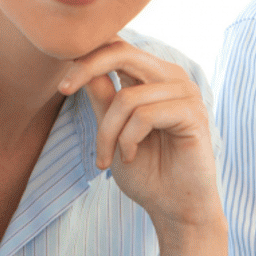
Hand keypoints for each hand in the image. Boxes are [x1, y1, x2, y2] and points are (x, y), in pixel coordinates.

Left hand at [59, 39, 223, 235]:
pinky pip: (145, 116)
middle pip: (122, 52)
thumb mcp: (112, 131)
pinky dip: (128, 140)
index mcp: (153, 76)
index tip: (61, 82)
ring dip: (108, 132)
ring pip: (127, 97)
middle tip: (63, 90)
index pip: (117, 47)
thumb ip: (103, 98)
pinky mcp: (194, 113)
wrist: (175, 208)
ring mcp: (186, 93)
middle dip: (86, 68)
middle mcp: (172, 77)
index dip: (86, 55)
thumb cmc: (146, 171)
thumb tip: (81, 64)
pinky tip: (130, 157)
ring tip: (108, 157)